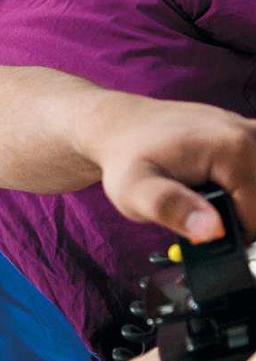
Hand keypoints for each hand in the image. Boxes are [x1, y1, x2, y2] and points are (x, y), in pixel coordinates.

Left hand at [84, 95, 255, 241]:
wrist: (118, 126)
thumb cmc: (125, 159)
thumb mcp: (134, 191)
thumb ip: (170, 209)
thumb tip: (211, 230)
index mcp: (234, 149)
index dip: (233, 234)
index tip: (200, 229)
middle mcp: (250, 134)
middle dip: (237, 214)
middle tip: (197, 209)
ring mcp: (250, 130)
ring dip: (240, 198)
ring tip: (201, 193)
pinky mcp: (246, 133)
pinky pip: (255, 171)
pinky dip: (240, 183)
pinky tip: (212, 182)